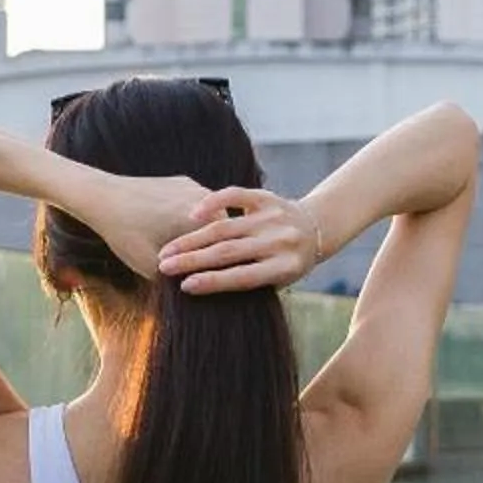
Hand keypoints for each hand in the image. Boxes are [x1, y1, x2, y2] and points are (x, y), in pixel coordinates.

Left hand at [72, 170, 215, 280]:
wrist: (102, 196)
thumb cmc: (125, 233)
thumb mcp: (150, 266)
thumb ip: (177, 279)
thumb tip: (196, 292)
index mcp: (201, 220)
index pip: (225, 248)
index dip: (219, 265)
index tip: (212, 278)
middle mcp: (203, 199)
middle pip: (222, 231)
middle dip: (213, 249)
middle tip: (203, 266)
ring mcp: (194, 187)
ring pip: (211, 216)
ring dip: (205, 232)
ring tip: (191, 250)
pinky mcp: (183, 182)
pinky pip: (197, 204)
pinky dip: (192, 217)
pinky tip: (176, 229)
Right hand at [156, 186, 319, 294]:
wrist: (317, 228)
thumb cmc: (289, 262)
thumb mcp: (280, 279)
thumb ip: (250, 282)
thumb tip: (203, 287)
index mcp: (286, 267)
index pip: (243, 276)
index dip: (213, 282)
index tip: (185, 286)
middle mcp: (280, 241)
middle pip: (229, 252)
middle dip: (193, 260)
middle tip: (165, 267)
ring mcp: (273, 217)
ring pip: (225, 227)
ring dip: (193, 239)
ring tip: (169, 250)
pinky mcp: (266, 197)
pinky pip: (235, 196)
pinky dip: (213, 203)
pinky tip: (193, 215)